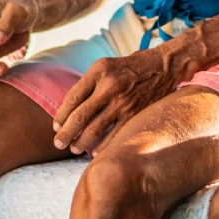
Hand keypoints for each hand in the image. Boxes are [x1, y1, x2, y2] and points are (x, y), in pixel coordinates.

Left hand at [51, 40, 197, 152]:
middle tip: (58, 144)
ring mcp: (123, 102)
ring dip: (81, 143)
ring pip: (94, 130)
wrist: (163, 66)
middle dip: (66, 134)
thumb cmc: (129, 68)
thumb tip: (68, 111)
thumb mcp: (106, 66)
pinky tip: (94, 152)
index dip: (61, 115)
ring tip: (74, 148)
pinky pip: (113, 137)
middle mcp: (109, 86)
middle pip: (80, 116)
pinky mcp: (135, 115)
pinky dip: (101, 147)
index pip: (73, 97)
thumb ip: (89, 85)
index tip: (56, 126)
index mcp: (99, 71)